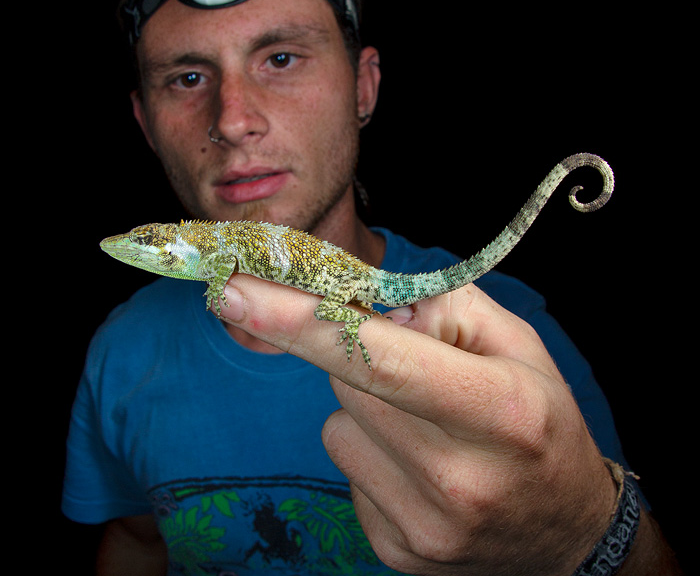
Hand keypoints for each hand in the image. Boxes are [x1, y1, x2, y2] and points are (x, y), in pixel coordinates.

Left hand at [217, 276, 645, 574]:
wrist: (567, 530)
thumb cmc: (540, 418)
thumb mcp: (516, 342)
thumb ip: (444, 305)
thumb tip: (370, 306)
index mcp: (496, 412)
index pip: (376, 358)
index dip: (298, 320)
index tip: (232, 290)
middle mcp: (457, 480)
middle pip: (346, 385)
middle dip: (363, 359)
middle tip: (415, 367)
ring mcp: (423, 528)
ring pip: (337, 427)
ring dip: (366, 410)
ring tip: (425, 425)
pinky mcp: (396, 553)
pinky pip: (345, 470)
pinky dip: (370, 453)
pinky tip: (419, 464)